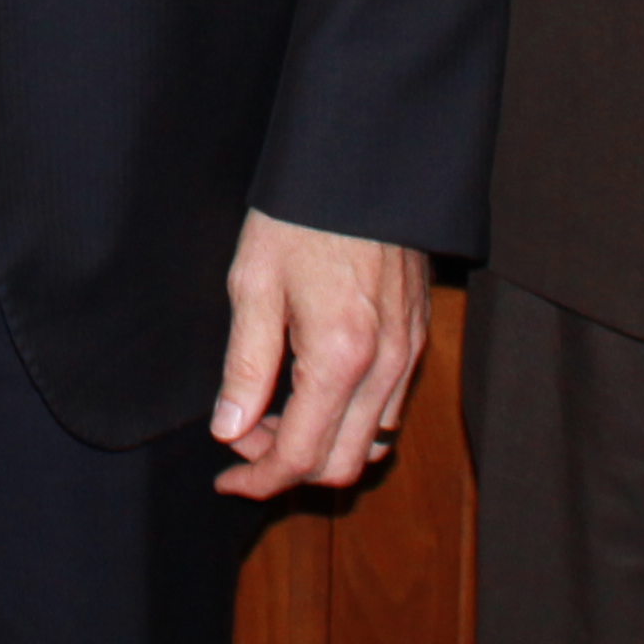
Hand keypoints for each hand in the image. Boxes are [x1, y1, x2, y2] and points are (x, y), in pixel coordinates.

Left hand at [211, 210, 429, 499]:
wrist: (360, 163)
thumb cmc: (299, 216)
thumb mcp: (253, 285)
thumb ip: (244, 366)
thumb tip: (229, 430)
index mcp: (340, 358)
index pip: (301, 456)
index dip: (259, 480)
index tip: (226, 479)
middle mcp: (385, 366)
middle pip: (342, 464)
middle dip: (288, 467)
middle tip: (243, 439)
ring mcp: (409, 353)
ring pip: (371, 441)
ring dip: (322, 444)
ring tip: (275, 413)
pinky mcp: (417, 336)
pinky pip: (389, 406)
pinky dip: (351, 419)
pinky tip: (314, 388)